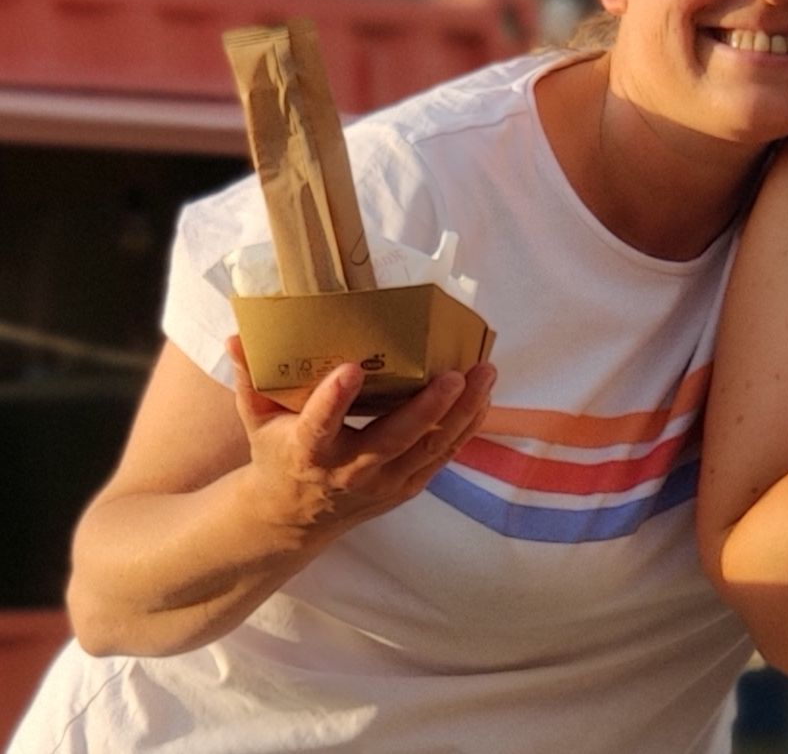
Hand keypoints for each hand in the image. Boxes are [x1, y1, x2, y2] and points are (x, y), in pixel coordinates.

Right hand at [226, 336, 494, 543]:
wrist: (293, 518)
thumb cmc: (277, 453)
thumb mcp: (255, 419)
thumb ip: (249, 378)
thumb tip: (236, 335)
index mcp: (306, 451)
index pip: (318, 425)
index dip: (334, 399)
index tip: (350, 369)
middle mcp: (348, 471)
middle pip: (393, 441)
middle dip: (427, 409)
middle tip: (454, 374)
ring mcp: (382, 483)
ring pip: (428, 449)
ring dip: (461, 413)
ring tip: (485, 374)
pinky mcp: (405, 487)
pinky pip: (441, 457)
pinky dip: (465, 429)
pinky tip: (484, 398)